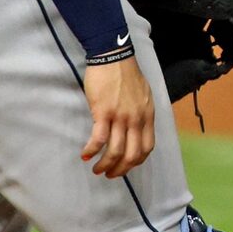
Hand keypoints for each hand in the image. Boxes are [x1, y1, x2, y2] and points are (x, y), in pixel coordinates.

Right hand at [81, 55, 157, 178]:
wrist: (113, 57)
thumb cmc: (127, 74)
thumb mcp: (144, 95)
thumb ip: (141, 113)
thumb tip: (136, 127)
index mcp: (148, 116)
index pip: (147, 147)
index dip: (137, 161)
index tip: (127, 166)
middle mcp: (136, 120)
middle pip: (132, 154)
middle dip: (121, 169)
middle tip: (110, 174)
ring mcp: (120, 117)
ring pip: (115, 151)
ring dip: (105, 165)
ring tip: (96, 170)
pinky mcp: (103, 112)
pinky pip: (98, 139)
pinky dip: (91, 150)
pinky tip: (85, 155)